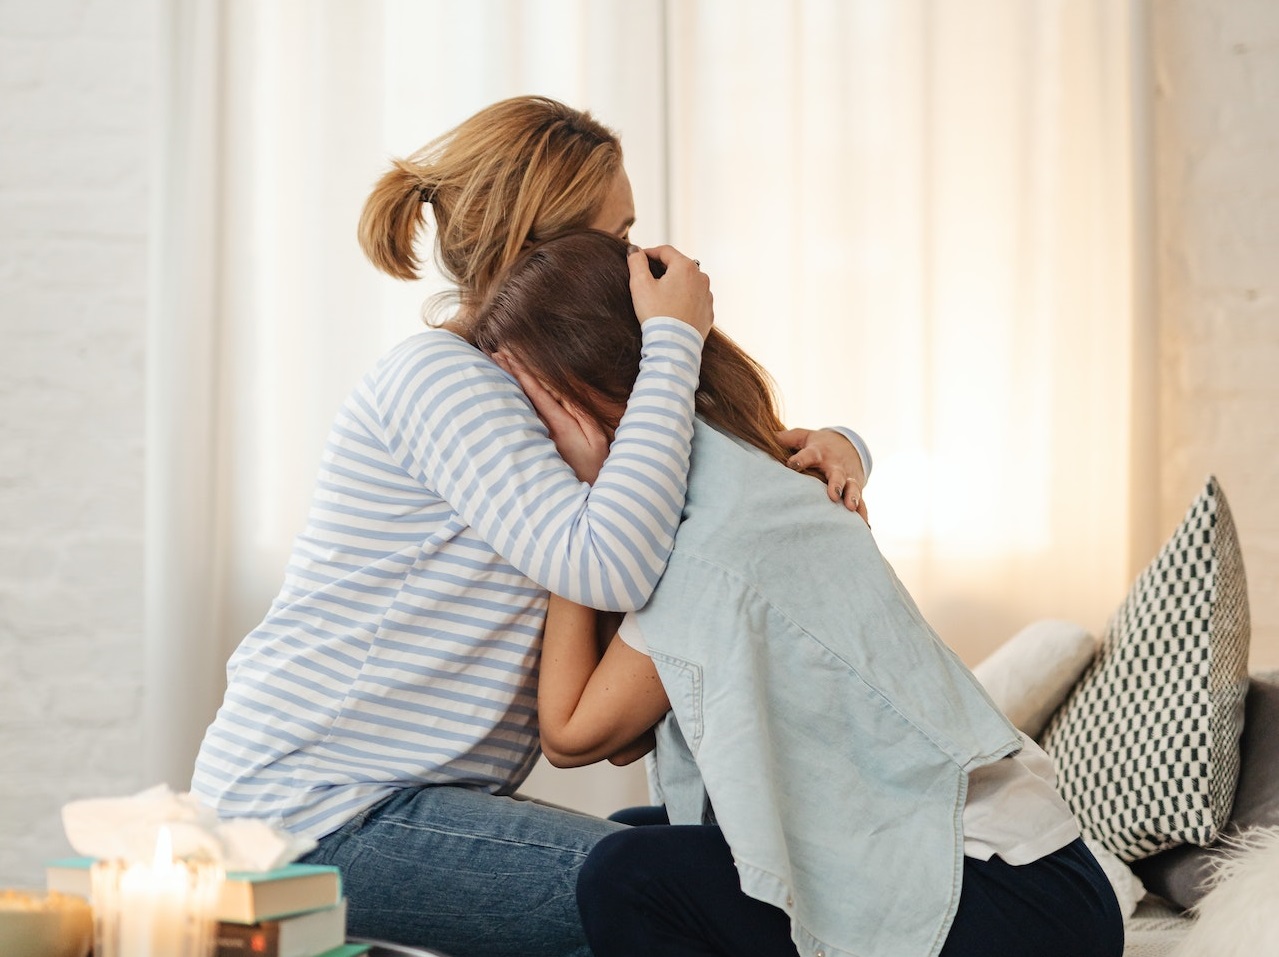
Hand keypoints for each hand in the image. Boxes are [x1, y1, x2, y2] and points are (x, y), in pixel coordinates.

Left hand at [494, 351, 608, 483]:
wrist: (580, 499)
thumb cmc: (593, 466)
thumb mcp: (596, 436)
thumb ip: (581, 411)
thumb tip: (568, 387)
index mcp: (557, 425)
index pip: (535, 392)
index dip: (521, 372)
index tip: (508, 354)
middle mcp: (541, 429)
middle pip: (522, 394)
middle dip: (509, 372)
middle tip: (495, 351)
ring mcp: (536, 436)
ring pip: (519, 405)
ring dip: (508, 383)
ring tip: (495, 363)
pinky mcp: (535, 443)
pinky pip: (523, 416)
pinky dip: (514, 400)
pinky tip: (505, 389)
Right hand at [628, 244, 712, 338]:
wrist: (674, 345)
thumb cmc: (656, 314)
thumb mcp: (640, 285)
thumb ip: (637, 262)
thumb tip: (634, 250)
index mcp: (686, 267)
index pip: (666, 251)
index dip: (650, 253)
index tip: (639, 258)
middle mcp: (701, 278)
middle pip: (680, 265)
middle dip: (664, 268)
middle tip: (649, 277)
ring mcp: (707, 296)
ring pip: (689, 282)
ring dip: (677, 284)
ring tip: (662, 294)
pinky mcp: (708, 312)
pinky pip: (695, 300)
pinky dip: (685, 300)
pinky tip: (674, 308)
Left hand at [776, 427, 868, 520]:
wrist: (847, 445)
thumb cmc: (816, 444)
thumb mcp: (802, 436)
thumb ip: (786, 438)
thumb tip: (767, 438)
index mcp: (818, 452)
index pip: (808, 454)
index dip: (800, 459)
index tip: (791, 465)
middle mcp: (835, 466)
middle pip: (836, 474)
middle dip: (835, 484)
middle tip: (833, 494)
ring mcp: (847, 478)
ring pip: (852, 488)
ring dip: (852, 497)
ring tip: (850, 508)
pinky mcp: (855, 488)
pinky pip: (861, 502)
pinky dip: (863, 513)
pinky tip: (864, 526)